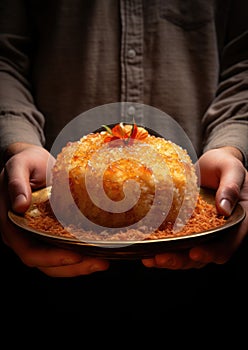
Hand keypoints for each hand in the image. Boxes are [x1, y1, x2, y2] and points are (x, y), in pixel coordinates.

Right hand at [0, 143, 109, 276]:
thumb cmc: (25, 162)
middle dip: (73, 267)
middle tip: (99, 263)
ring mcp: (37, 235)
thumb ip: (16, 183)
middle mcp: (23, 235)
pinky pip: (63, 249)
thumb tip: (19, 205)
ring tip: (102, 263)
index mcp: (12, 223)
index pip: (29, 251)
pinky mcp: (51, 231)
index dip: (51, 258)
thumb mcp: (19, 165)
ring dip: (79, 266)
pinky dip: (79, 255)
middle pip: (45, 263)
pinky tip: (97, 253)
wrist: (34, 161)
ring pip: (55, 262)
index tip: (76, 255)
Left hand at [141, 147, 247, 268]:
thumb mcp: (231, 169)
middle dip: (182, 260)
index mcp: (237, 221)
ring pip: (188, 254)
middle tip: (161, 258)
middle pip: (204, 255)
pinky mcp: (187, 229)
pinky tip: (147, 250)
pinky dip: (164, 248)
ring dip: (170, 259)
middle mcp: (220, 232)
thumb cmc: (224, 164)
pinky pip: (177, 243)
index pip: (228, 243)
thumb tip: (224, 209)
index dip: (212, 251)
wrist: (210, 164)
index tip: (194, 252)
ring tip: (150, 258)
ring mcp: (202, 232)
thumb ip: (230, 186)